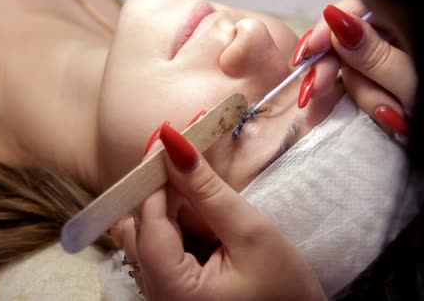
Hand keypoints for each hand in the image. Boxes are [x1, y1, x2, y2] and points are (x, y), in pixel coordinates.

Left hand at [114, 122, 325, 300]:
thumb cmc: (285, 288)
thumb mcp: (251, 233)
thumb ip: (208, 191)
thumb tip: (174, 145)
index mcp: (175, 292)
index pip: (147, 225)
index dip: (152, 179)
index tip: (163, 139)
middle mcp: (158, 297)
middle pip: (138, 230)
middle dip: (159, 190)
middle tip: (185, 156)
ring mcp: (163, 295)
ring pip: (145, 237)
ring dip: (166, 205)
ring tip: (196, 184)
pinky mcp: (173, 290)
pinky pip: (159, 249)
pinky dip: (174, 223)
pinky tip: (199, 211)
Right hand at [292, 0, 415, 142]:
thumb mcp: (411, 81)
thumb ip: (373, 55)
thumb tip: (334, 20)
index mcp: (407, 19)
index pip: (355, 11)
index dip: (325, 33)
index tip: (304, 56)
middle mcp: (400, 31)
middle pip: (350, 44)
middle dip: (340, 74)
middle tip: (311, 95)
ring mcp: (397, 54)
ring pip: (359, 70)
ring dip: (369, 97)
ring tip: (394, 119)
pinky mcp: (394, 76)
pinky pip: (371, 85)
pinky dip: (378, 103)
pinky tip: (393, 118)